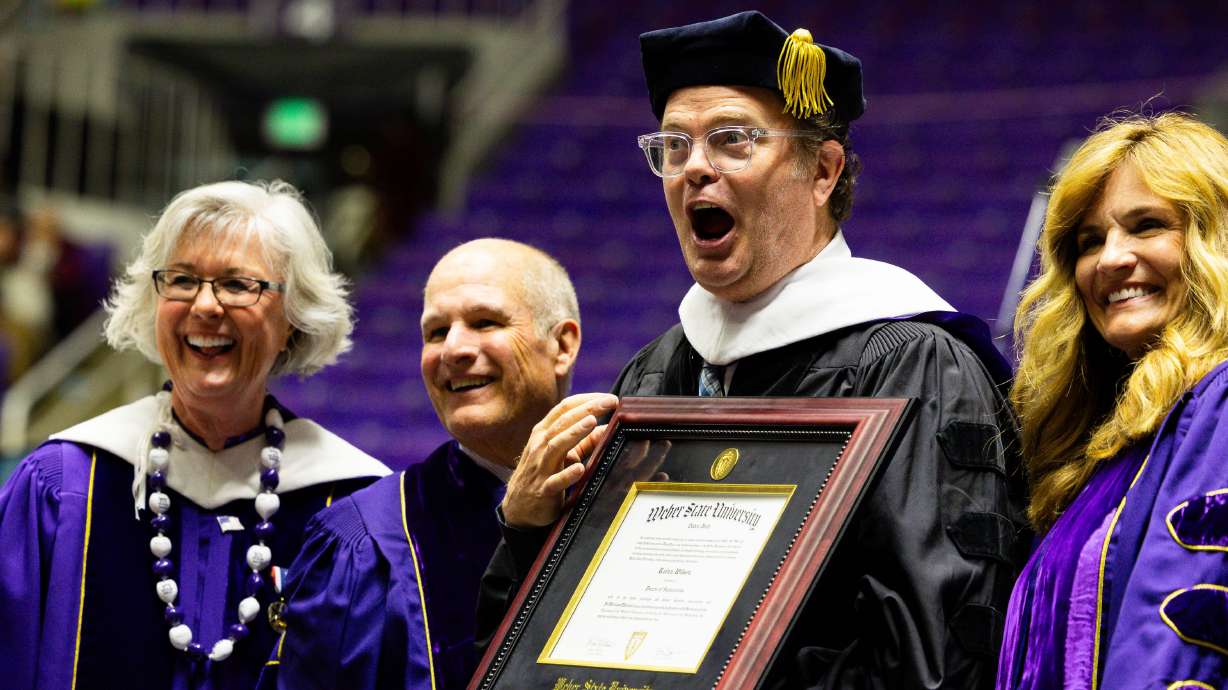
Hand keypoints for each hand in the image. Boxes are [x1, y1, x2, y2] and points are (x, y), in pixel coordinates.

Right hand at [502, 393, 618, 527]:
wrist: (519, 508)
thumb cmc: (543, 473)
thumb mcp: (562, 454)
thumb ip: (585, 441)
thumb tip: (608, 427)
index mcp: (544, 433)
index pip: (564, 408)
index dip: (587, 400)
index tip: (610, 398)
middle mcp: (540, 446)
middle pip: (563, 421)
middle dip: (587, 409)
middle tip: (609, 402)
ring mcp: (540, 467)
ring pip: (556, 446)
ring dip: (574, 432)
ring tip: (592, 421)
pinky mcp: (543, 490)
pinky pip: (554, 481)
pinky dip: (567, 474)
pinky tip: (580, 468)